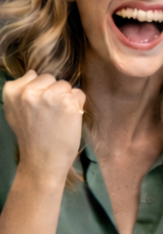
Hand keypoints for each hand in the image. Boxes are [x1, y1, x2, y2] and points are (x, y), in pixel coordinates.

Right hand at [3, 71, 84, 188]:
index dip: (41, 91)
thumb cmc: (31, 138)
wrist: (42, 161)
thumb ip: (21, 91)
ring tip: (59, 117)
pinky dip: (78, 106)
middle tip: (50, 114)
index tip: (39, 108)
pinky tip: (68, 120)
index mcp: (13, 91)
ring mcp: (50, 96)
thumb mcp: (15, 111)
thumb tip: (32, 73)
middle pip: (51, 78)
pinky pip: (79, 94)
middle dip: (54, 92)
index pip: (35, 75)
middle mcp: (30, 91)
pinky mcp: (68, 103)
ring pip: (66, 85)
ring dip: (67, 98)